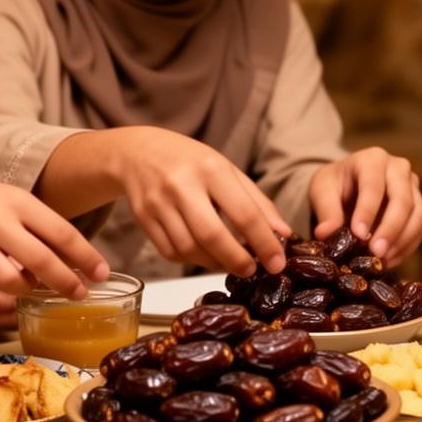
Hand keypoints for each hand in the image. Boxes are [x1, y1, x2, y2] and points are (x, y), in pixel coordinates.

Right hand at [0, 171, 109, 299]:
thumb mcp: (10, 199)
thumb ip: (38, 224)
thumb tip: (74, 255)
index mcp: (17, 201)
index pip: (61, 232)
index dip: (86, 256)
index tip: (103, 273)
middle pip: (41, 261)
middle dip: (66, 282)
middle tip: (81, 293)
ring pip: (13, 282)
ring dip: (26, 288)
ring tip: (28, 280)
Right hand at [114, 128, 289, 275]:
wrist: (137, 151)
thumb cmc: (190, 161)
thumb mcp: (227, 170)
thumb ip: (257, 202)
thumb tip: (284, 235)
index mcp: (210, 169)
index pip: (244, 213)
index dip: (264, 243)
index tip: (278, 263)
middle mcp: (182, 185)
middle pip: (212, 236)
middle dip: (237, 260)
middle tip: (252, 270)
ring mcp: (159, 203)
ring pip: (189, 249)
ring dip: (214, 264)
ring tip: (229, 262)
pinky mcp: (143, 218)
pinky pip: (170, 252)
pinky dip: (191, 260)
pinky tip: (204, 255)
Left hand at [310, 147, 421, 266]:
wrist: (346, 186)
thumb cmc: (334, 185)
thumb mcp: (322, 191)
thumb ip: (325, 210)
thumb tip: (326, 234)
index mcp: (372, 159)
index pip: (373, 184)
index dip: (367, 210)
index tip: (358, 234)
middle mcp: (398, 169)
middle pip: (403, 200)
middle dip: (390, 228)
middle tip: (375, 252)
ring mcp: (412, 188)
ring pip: (418, 215)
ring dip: (401, 241)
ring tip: (381, 259)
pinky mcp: (418, 208)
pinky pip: (419, 230)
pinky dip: (406, 248)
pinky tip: (388, 261)